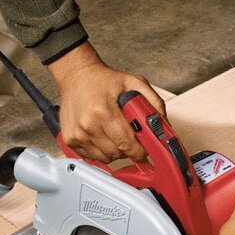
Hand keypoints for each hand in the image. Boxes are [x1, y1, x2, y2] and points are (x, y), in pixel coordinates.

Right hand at [48, 42, 165, 162]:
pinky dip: (101, 151)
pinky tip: (102, 136)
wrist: (77, 75)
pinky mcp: (70, 140)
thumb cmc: (104, 80)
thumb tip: (163, 127)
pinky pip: (93, 157)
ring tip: (114, 133)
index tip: (144, 149)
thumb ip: (153, 104)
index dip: (140, 151)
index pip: (127, 145)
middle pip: (118, 154)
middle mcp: (88, 125)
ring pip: (106, 158)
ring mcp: (77, 135)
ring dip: (115, 151)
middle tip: (129, 136)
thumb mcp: (135, 83)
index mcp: (103, 112)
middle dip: (128, 149)